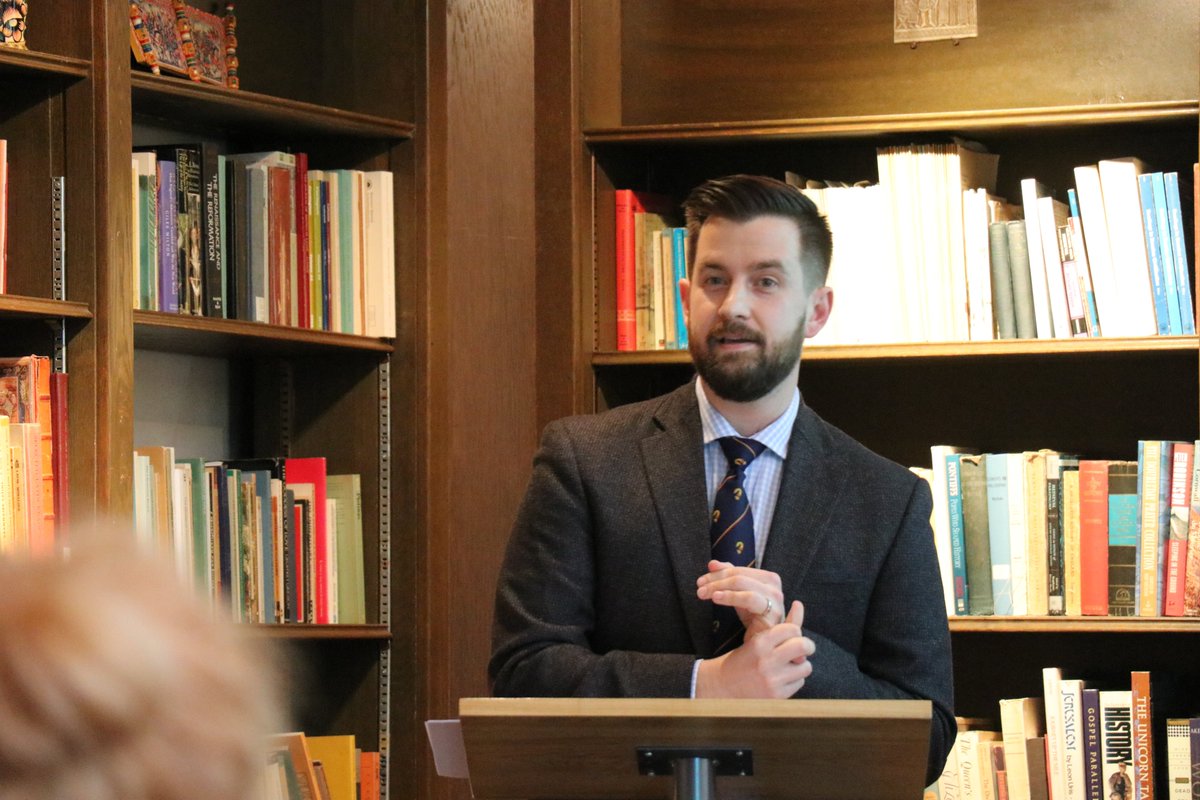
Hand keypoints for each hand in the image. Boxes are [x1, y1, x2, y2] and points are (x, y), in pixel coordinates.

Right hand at [695, 601, 814, 697]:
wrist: (724, 686)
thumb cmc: (744, 658)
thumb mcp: (758, 639)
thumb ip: (782, 625)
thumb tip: (799, 604)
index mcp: (760, 643)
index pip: (792, 629)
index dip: (795, 632)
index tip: (792, 636)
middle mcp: (766, 660)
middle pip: (803, 645)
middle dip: (808, 646)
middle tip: (803, 648)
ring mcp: (772, 680)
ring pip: (806, 666)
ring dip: (801, 665)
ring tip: (788, 666)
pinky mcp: (777, 696)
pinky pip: (800, 682)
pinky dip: (794, 680)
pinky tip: (782, 679)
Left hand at [696, 560, 783, 639]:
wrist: (763, 643)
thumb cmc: (752, 618)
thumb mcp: (738, 595)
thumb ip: (728, 577)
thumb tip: (712, 564)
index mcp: (768, 578)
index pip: (738, 570)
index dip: (718, 572)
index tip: (701, 581)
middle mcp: (774, 587)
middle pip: (739, 576)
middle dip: (716, 580)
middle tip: (699, 587)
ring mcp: (775, 600)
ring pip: (742, 584)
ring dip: (719, 586)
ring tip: (704, 593)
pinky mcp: (772, 614)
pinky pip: (749, 599)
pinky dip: (731, 596)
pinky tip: (716, 598)